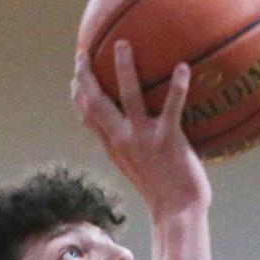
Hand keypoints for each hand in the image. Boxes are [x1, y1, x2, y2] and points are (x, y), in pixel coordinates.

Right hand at [71, 41, 210, 216]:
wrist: (178, 214)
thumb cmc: (164, 194)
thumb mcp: (138, 171)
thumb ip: (130, 150)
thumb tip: (133, 135)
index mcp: (114, 147)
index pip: (87, 116)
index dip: (77, 95)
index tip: (75, 77)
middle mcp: (123, 139)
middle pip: (96, 102)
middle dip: (86, 76)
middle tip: (83, 53)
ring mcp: (144, 138)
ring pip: (128, 95)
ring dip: (124, 68)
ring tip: (123, 45)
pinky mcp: (168, 139)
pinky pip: (173, 106)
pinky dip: (178, 86)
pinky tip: (183, 67)